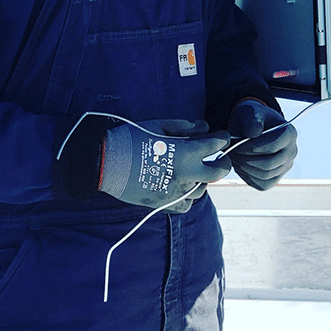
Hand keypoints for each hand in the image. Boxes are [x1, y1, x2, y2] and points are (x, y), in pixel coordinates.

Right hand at [99, 119, 230, 211]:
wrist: (106, 163)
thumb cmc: (132, 138)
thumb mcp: (160, 125)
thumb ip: (186, 127)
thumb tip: (205, 128)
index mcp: (185, 153)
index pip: (215, 145)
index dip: (222, 138)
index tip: (223, 136)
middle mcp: (185, 175)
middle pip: (218, 173)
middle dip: (224, 163)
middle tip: (222, 158)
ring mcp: (176, 192)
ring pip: (202, 189)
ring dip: (202, 178)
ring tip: (195, 170)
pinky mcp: (165, 204)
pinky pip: (186, 204)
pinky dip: (188, 195)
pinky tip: (182, 186)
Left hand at [228, 100, 296, 190]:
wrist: (250, 128)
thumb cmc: (251, 118)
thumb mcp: (249, 112)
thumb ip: (251, 120)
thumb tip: (254, 133)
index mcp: (289, 133)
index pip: (274, 146)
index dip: (253, 147)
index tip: (237, 144)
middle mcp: (291, 152)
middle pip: (269, 164)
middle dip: (246, 159)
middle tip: (232, 152)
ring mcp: (285, 167)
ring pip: (265, 176)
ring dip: (245, 168)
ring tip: (234, 157)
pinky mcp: (275, 178)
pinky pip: (262, 184)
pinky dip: (248, 177)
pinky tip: (240, 164)